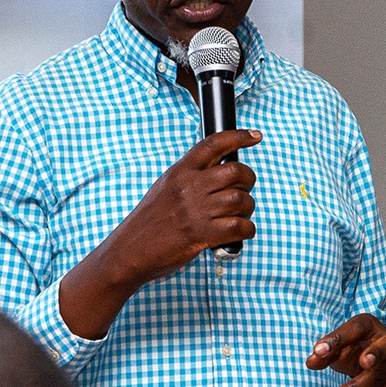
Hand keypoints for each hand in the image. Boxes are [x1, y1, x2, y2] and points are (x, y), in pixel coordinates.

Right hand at [108, 130, 261, 282]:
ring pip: (241, 200)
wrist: (130, 250)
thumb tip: (218, 173)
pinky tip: (240, 233)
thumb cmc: (149, 222)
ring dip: (248, 209)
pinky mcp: (201, 234)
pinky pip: (239, 227)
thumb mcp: (164, 188)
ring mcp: (195, 210)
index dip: (239, 136)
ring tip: (240, 216)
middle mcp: (189, 187)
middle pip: (236, 171)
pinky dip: (247, 230)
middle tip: (244, 192)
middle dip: (248, 180)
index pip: (214, 144)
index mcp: (180, 172)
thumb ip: (188, 178)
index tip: (255, 136)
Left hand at [308, 315, 385, 386]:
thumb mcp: (340, 346)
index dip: (338, 339)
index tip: (318, 351)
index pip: (356, 328)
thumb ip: (326, 353)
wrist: (381, 359)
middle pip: (378, 355)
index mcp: (370, 326)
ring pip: (378, 380)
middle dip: (357, 369)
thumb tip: (311, 361)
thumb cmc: (356, 348)